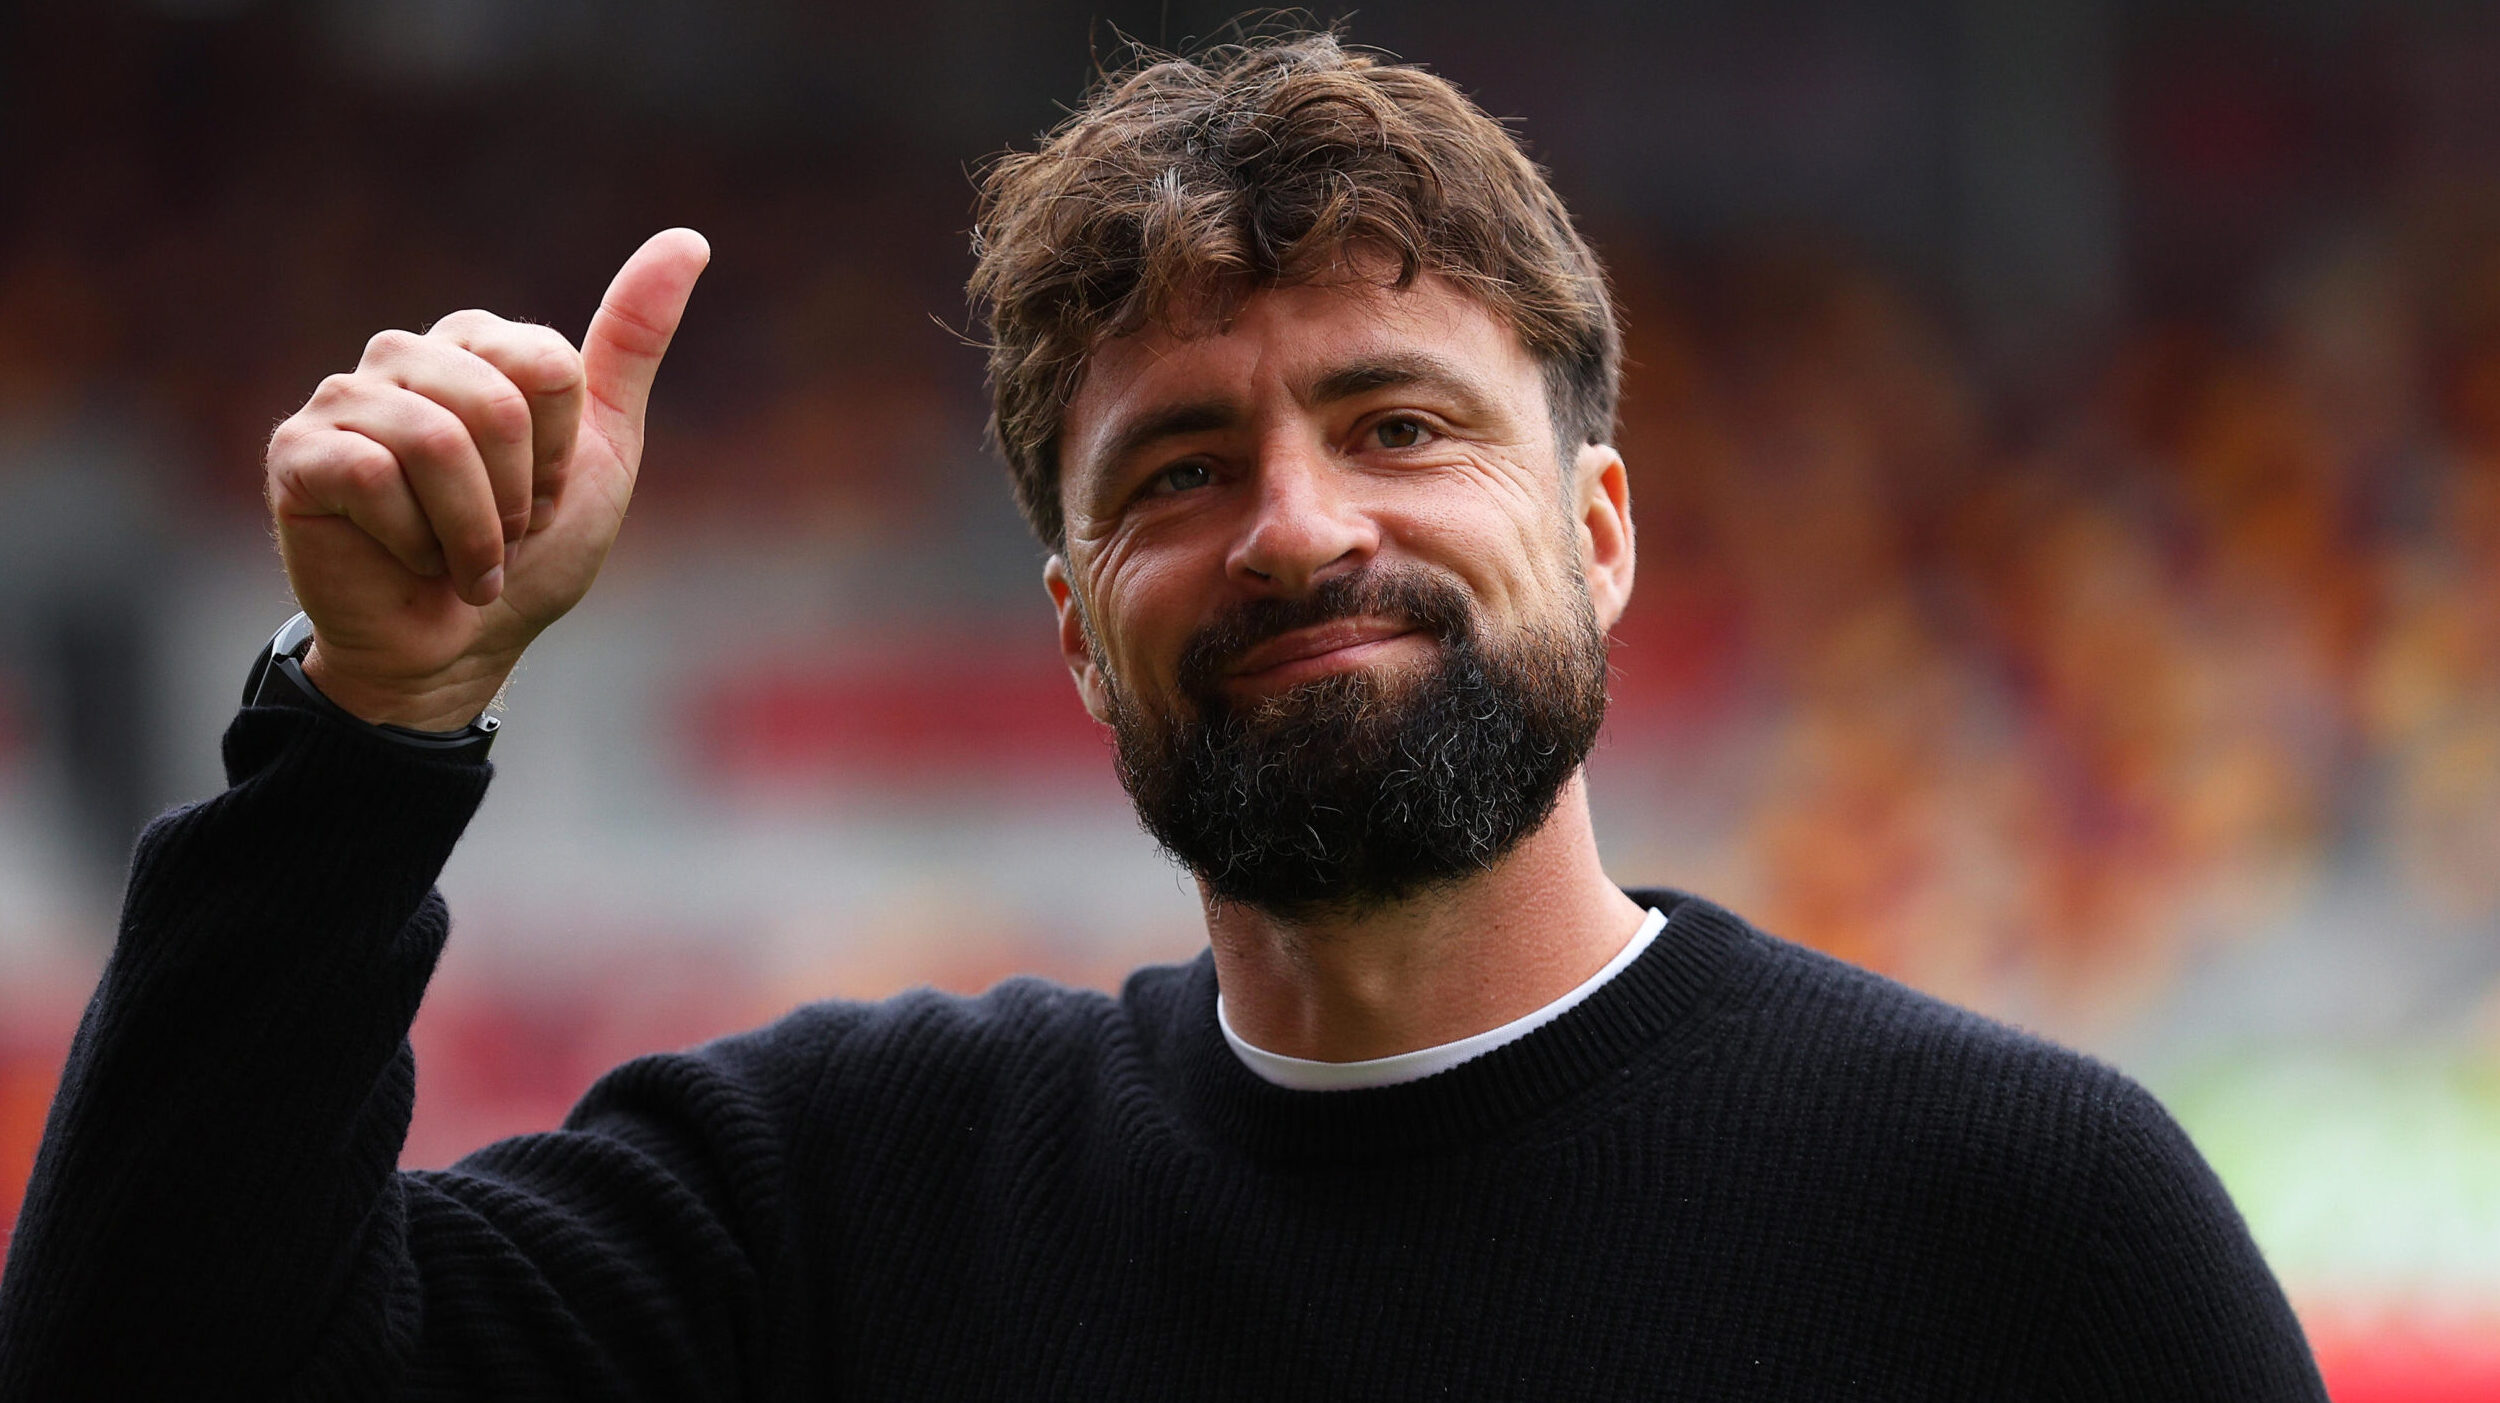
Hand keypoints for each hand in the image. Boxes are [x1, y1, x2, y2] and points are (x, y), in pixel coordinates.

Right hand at [265, 229, 708, 731]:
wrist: (459, 649)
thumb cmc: (529, 554)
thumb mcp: (601, 448)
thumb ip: (631, 342)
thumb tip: (689, 239)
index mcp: (476, 343)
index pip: (551, 366)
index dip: (557, 455)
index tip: (538, 495)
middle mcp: (404, 354)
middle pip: (502, 403)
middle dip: (518, 496)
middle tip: (496, 532)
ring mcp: (344, 399)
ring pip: (442, 442)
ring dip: (472, 530)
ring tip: (455, 554)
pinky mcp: (297, 452)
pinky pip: (374, 476)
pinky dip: (412, 543)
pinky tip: (402, 559)